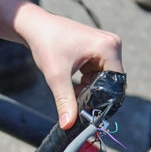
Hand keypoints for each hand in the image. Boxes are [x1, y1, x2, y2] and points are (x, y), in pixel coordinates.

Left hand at [16, 9, 122, 129]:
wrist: (35, 26)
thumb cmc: (46, 44)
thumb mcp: (56, 76)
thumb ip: (65, 101)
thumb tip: (68, 125)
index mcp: (108, 47)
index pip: (116, 83)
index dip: (105, 100)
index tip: (91, 114)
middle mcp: (112, 45)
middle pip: (111, 82)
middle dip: (95, 94)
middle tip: (79, 106)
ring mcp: (106, 46)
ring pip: (104, 79)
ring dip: (90, 89)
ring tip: (73, 92)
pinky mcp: (98, 49)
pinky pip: (98, 73)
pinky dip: (87, 82)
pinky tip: (74, 85)